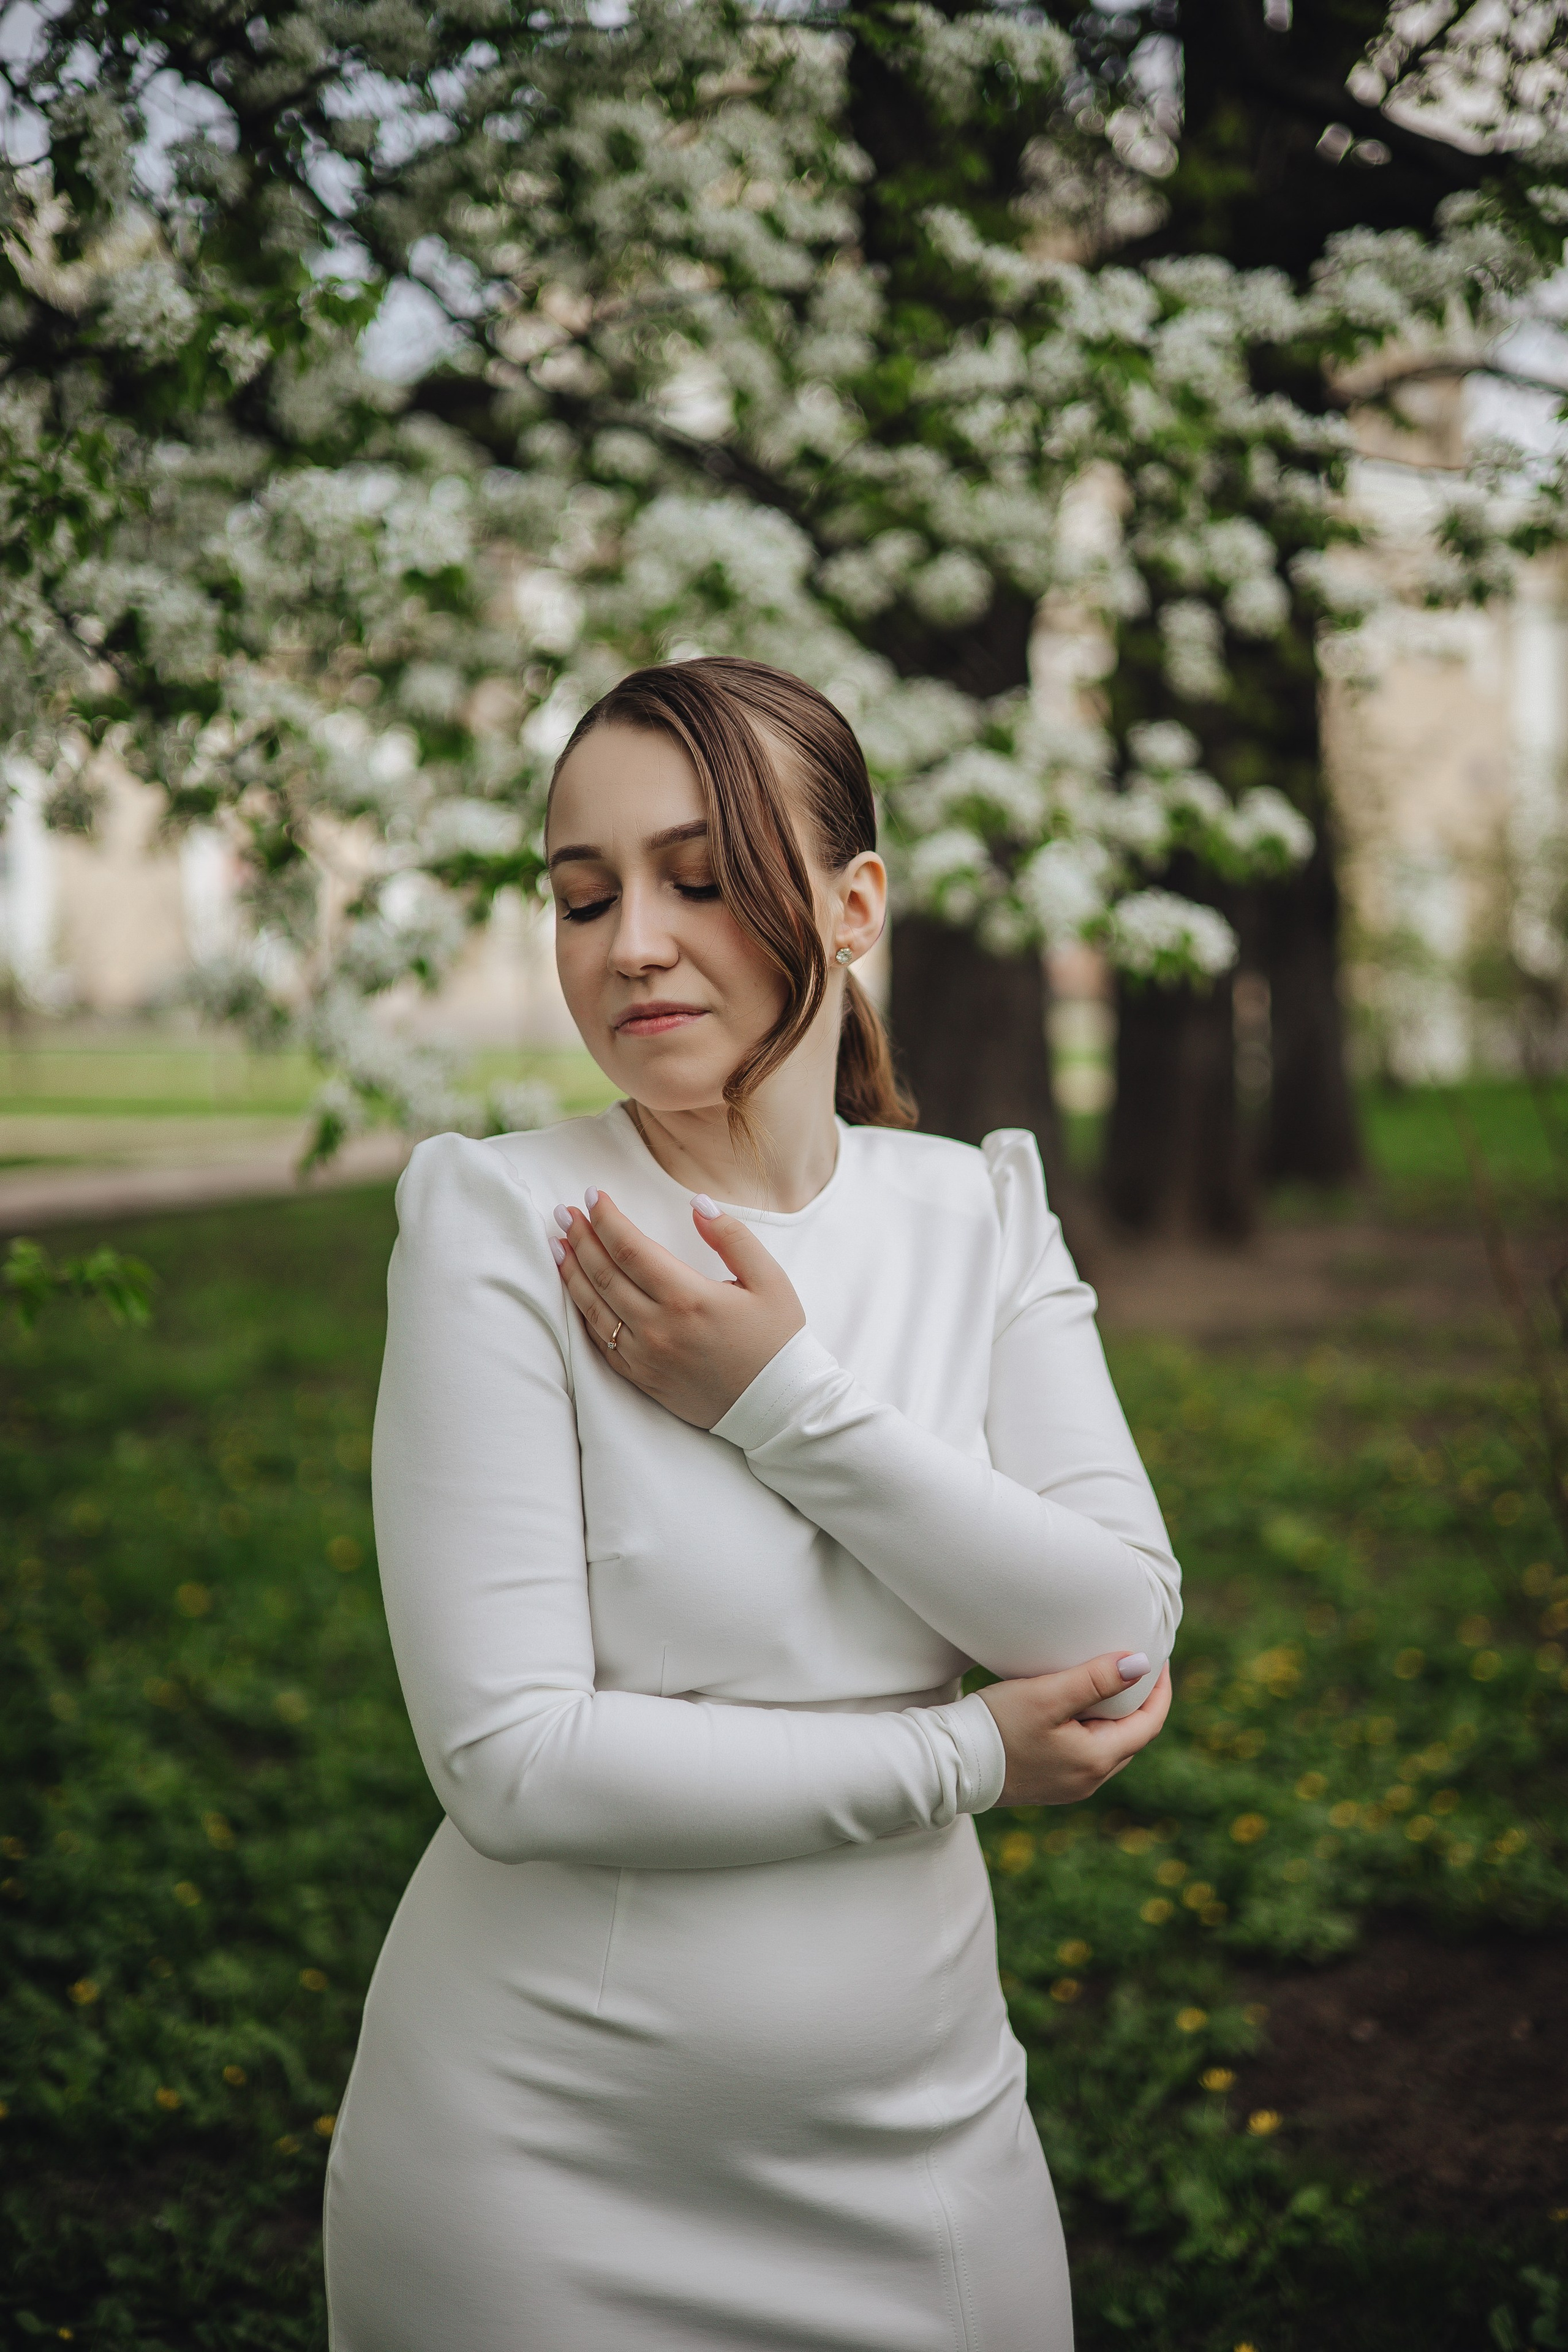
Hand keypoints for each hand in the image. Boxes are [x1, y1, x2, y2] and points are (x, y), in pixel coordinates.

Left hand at [551, 1189, 806, 1428]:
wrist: (777, 1406)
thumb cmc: (776, 1340)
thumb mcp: (769, 1280)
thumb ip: (733, 1237)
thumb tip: (697, 1204)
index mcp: (688, 1298)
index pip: (630, 1248)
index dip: (606, 1219)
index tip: (592, 1195)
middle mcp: (659, 1327)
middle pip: (604, 1274)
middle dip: (580, 1237)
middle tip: (563, 1212)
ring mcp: (645, 1356)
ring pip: (594, 1307)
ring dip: (572, 1272)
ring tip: (557, 1245)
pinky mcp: (641, 1378)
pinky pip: (600, 1341)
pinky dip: (583, 1312)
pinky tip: (575, 1292)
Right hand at [978, 1654, 1171, 1806]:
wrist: (951, 1764)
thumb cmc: (997, 1726)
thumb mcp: (1048, 1695)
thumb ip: (1096, 1679)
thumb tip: (1141, 1663)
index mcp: (1096, 1761)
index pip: (1149, 1724)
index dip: (1160, 1690)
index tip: (1157, 1657)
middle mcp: (1088, 1781)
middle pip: (1131, 1737)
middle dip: (1139, 1702)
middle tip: (1135, 1665)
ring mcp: (1069, 1786)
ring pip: (1108, 1746)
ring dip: (1114, 1716)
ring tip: (1107, 1681)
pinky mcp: (1050, 1784)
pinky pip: (1085, 1752)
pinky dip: (1092, 1727)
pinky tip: (1075, 1708)